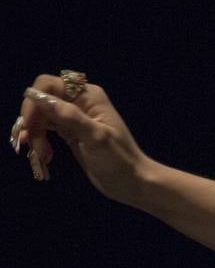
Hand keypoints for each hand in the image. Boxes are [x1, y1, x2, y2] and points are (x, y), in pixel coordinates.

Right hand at [12, 74, 153, 205]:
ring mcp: (73, 118)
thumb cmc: (119, 160)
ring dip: (35, 134)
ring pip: (41, 116)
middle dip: (33, 122)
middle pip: (41, 101)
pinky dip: (39, 140)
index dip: (34, 102)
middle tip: (36, 146)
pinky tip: (42, 155)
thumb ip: (68, 116)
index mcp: (89, 96)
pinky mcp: (69, 133)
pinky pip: (45, 129)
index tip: (29, 124)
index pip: (48, 85)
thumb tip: (36, 95)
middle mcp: (79, 102)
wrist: (132, 182)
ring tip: (42, 155)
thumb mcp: (95, 137)